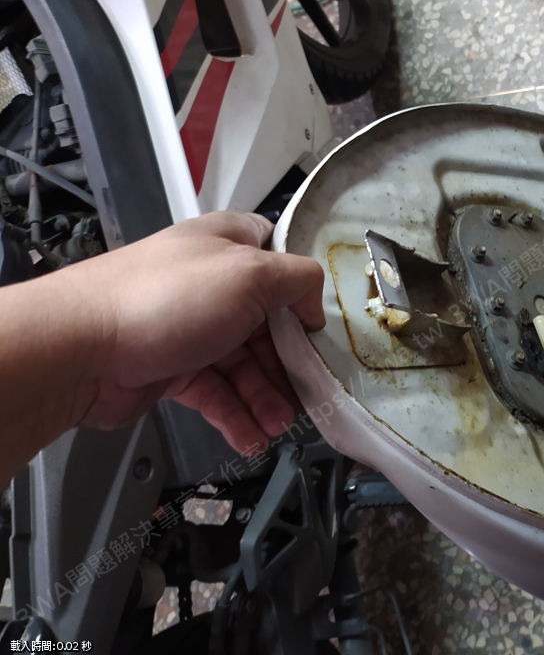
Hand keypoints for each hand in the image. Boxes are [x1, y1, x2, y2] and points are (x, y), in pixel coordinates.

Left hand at [63, 212, 324, 452]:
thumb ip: (298, 281)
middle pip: (270, 324)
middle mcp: (214, 283)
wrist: (82, 347)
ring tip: (278, 425)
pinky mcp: (173, 369)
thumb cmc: (171, 299)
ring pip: (245, 365)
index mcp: (230, 244)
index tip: (324, 321)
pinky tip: (251, 437)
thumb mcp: (252, 275)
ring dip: (266, 397)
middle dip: (290, 362)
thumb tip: (313, 304)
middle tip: (310, 392)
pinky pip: (216, 393)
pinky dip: (236, 416)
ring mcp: (193, 327)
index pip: (281, 256)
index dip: (305, 288)